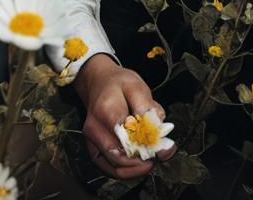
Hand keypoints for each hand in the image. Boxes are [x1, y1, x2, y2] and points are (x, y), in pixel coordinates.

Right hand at [73, 54, 176, 180]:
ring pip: (114, 168)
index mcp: (106, 110)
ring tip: (150, 160)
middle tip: (157, 155)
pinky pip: (109, 169)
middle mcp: (95, 128)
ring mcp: (91, 141)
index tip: (160, 148)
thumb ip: (150, 111)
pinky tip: (138, 163)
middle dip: (141, 162)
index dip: (145, 147)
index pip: (126, 138)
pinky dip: (127, 170)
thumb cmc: (118, 84)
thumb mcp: (138, 87)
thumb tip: (160, 134)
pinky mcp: (93, 150)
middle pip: (119, 157)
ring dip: (135, 169)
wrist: (98, 82)